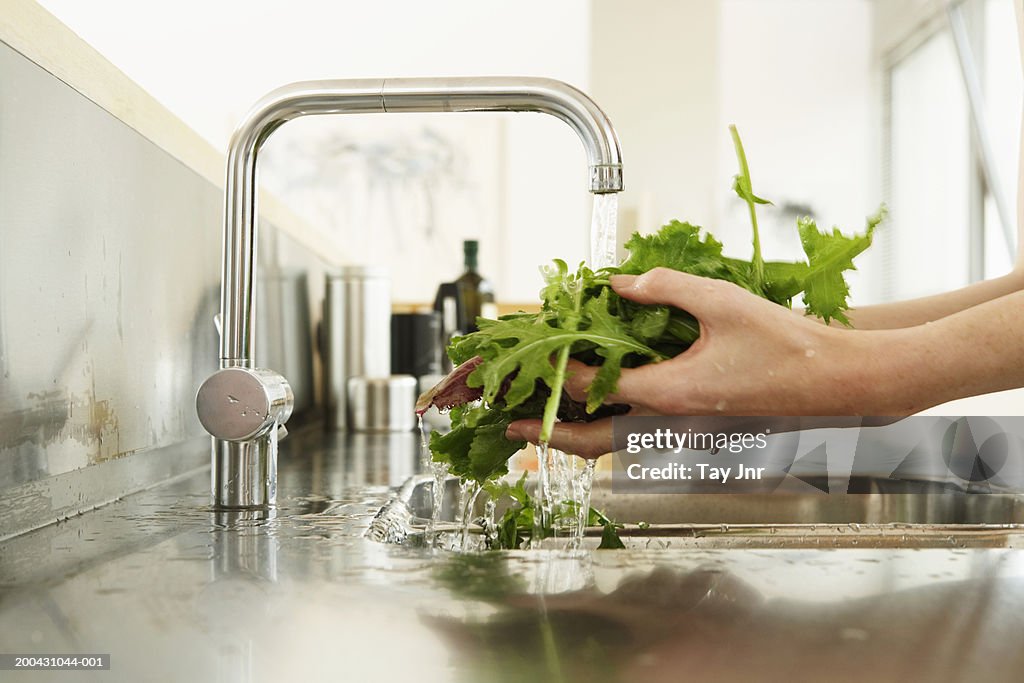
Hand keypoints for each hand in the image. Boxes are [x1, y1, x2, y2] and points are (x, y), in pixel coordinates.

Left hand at [507, 268, 909, 455]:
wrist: (840, 384)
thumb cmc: (788, 343)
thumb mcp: (722, 302)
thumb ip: (663, 287)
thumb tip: (616, 281)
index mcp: (670, 394)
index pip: (590, 387)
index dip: (553, 371)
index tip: (527, 358)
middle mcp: (672, 426)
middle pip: (590, 443)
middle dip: (544, 437)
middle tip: (508, 430)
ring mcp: (686, 439)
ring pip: (614, 450)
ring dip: (574, 438)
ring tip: (544, 425)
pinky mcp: (700, 438)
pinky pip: (641, 442)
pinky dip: (610, 433)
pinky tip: (603, 413)